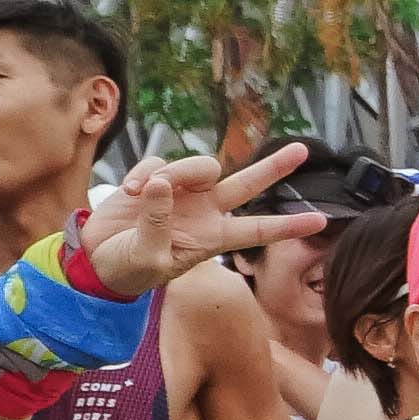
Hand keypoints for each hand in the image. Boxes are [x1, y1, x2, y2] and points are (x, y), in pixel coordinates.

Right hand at [74, 142, 322, 297]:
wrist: (97, 260)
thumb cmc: (128, 269)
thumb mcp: (147, 257)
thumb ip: (157, 223)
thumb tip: (162, 184)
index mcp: (213, 238)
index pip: (258, 230)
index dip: (288, 226)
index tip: (321, 220)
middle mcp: (206, 211)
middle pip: (247, 184)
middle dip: (274, 167)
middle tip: (302, 150)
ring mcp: (183, 193)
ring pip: (199, 165)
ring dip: (173, 174)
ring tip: (140, 194)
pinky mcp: (156, 178)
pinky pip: (160, 162)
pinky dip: (144, 173)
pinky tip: (129, 191)